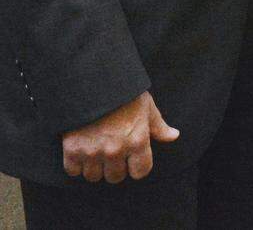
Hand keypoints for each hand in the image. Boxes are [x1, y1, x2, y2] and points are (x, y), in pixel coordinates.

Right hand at [62, 91, 178, 182]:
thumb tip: (173, 136)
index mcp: (137, 141)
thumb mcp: (146, 106)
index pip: (141, 172)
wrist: (92, 83)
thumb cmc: (124, 94)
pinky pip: (73, 171)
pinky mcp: (72, 150)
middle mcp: (116, 150)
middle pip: (116, 177)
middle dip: (115, 168)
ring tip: (96, 151)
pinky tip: (81, 150)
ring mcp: (93, 152)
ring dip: (95, 167)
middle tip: (113, 153)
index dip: (137, 166)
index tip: (133, 159)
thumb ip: (159, 126)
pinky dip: (75, 164)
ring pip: (94, 176)